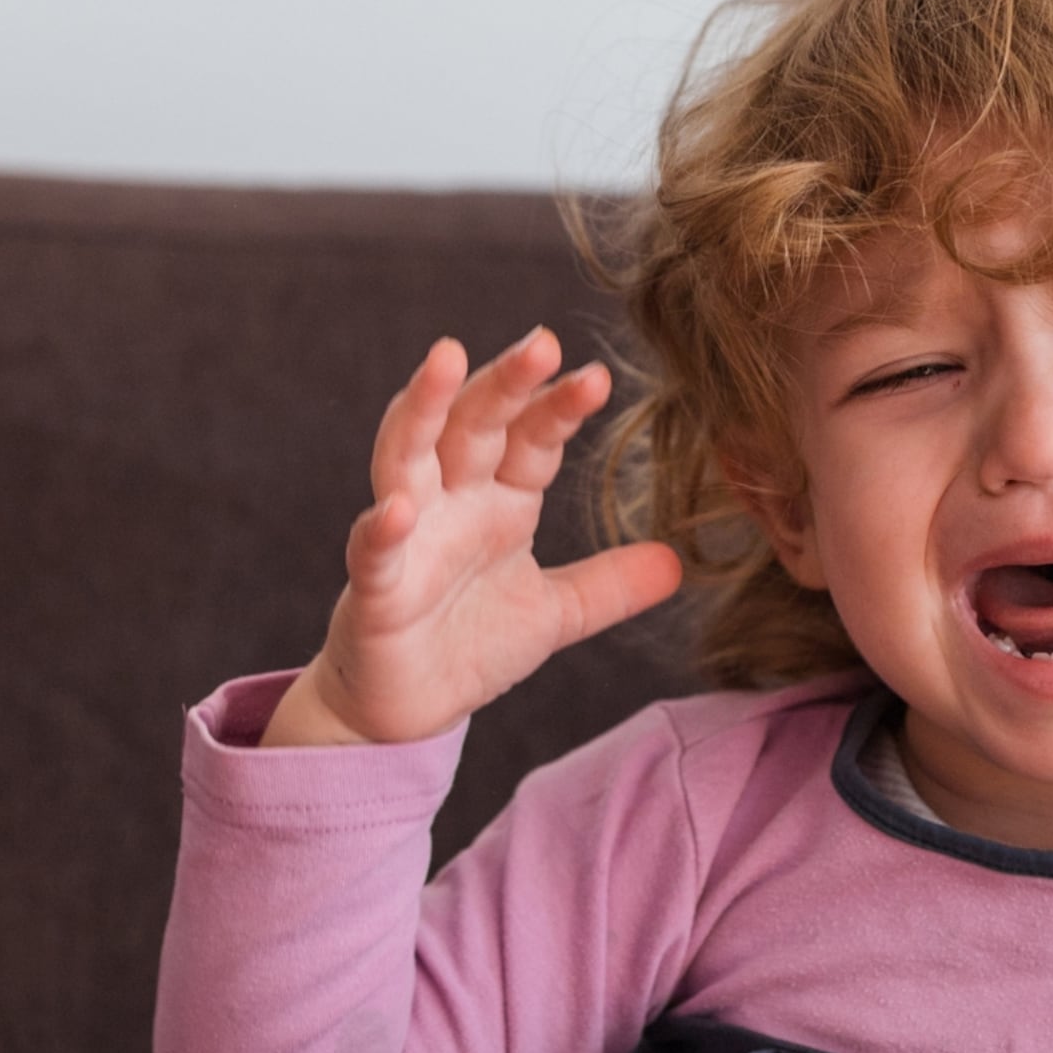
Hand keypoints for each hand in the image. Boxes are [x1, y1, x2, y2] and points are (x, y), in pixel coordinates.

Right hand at [262, 327, 683, 745]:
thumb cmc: (467, 645)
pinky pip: (374, 552)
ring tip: (446, 358)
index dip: (557, 408)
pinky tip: (400, 509)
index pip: (529, 439)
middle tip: (541, 342)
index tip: (596, 379)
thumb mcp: (554, 615)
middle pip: (472, 425)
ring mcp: (409, 540)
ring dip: (424, 408)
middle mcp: (450, 504)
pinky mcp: (376, 591)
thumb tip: (678, 563)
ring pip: (407, 456)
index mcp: (497, 502)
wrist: (402, 711)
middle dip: (503, 382)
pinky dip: (383, 530)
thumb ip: (609, 586)